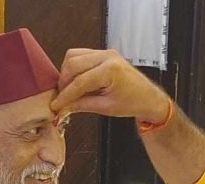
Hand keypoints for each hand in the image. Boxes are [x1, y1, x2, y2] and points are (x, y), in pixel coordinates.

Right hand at [50, 48, 169, 121]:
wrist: (148, 98)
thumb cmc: (133, 102)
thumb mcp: (106, 108)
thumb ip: (82, 105)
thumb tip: (63, 107)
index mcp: (110, 70)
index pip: (80, 81)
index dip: (65, 94)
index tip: (56, 104)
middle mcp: (107, 57)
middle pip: (73, 64)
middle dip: (64, 82)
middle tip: (61, 98)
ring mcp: (105, 53)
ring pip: (74, 56)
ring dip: (67, 73)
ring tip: (69, 90)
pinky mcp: (104, 53)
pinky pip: (81, 55)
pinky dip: (75, 67)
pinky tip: (77, 81)